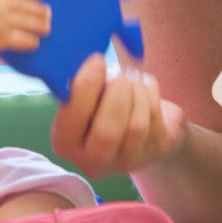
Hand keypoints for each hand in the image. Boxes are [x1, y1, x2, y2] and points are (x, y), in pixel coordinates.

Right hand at [0, 0, 49, 51]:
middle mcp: (8, 3)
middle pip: (35, 7)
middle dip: (43, 12)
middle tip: (47, 15)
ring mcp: (6, 20)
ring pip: (34, 24)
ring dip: (43, 26)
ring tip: (45, 28)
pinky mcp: (2, 37)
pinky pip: (26, 40)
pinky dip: (33, 41)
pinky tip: (35, 42)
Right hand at [50, 54, 186, 179]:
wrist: (138, 125)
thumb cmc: (102, 105)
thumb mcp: (84, 96)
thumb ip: (79, 85)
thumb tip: (88, 62)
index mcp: (66, 143)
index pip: (71, 121)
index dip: (85, 89)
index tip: (97, 61)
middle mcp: (93, 161)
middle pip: (106, 133)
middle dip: (116, 96)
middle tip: (120, 76)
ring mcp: (127, 161)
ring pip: (136, 126)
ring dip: (136, 93)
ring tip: (132, 79)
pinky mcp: (155, 152)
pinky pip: (155, 119)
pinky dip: (151, 93)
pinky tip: (145, 85)